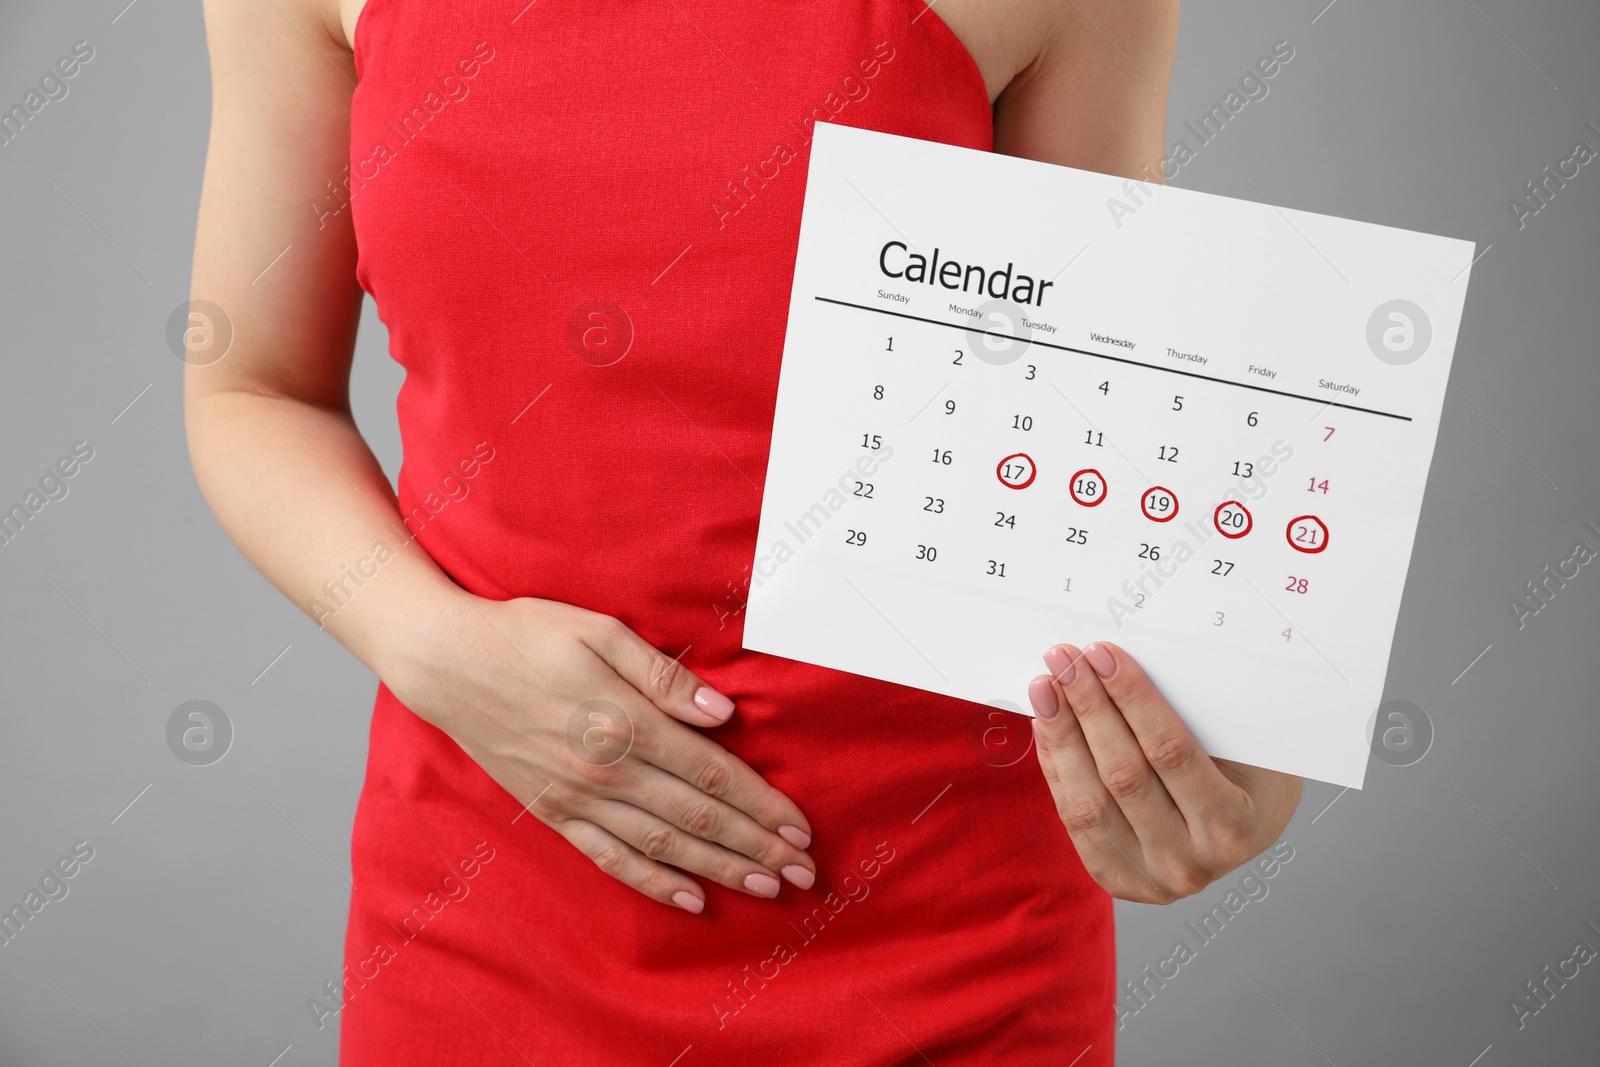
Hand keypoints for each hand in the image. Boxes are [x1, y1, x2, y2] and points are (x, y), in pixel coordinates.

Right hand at [385, 593, 815, 913]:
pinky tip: (691, 899)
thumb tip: (724, 713)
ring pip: (663, 846)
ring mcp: (576, 797)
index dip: (762, 804)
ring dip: (720, 870)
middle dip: (757, 847)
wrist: (445, 662)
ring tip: (766, 888)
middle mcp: (604, 770)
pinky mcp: (552, 812)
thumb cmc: (526, 634)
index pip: (712, 773)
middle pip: (698, 818)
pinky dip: (653, 883)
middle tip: (805, 873)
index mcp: (623, 721)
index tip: (801, 828)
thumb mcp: (599, 631)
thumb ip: (663, 676)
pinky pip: (610, 858)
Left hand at [1028, 641, 1300, 903]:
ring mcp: (1148, 878)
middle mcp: (1188, 862)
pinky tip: (1047, 727)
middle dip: (1088, 708)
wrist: (1244, 836)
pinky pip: (1073, 819)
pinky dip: (1057, 767)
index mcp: (1231, 828)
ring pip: (1088, 801)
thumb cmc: (1247, 780)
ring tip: (1045, 688)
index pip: (1169, 751)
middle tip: (1066, 661)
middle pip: (1122, 774)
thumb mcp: (1244, 748)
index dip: (1132, 699)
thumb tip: (1125, 667)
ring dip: (1061, 736)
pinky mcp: (1115, 878)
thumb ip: (1194, 718)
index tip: (1103, 655)